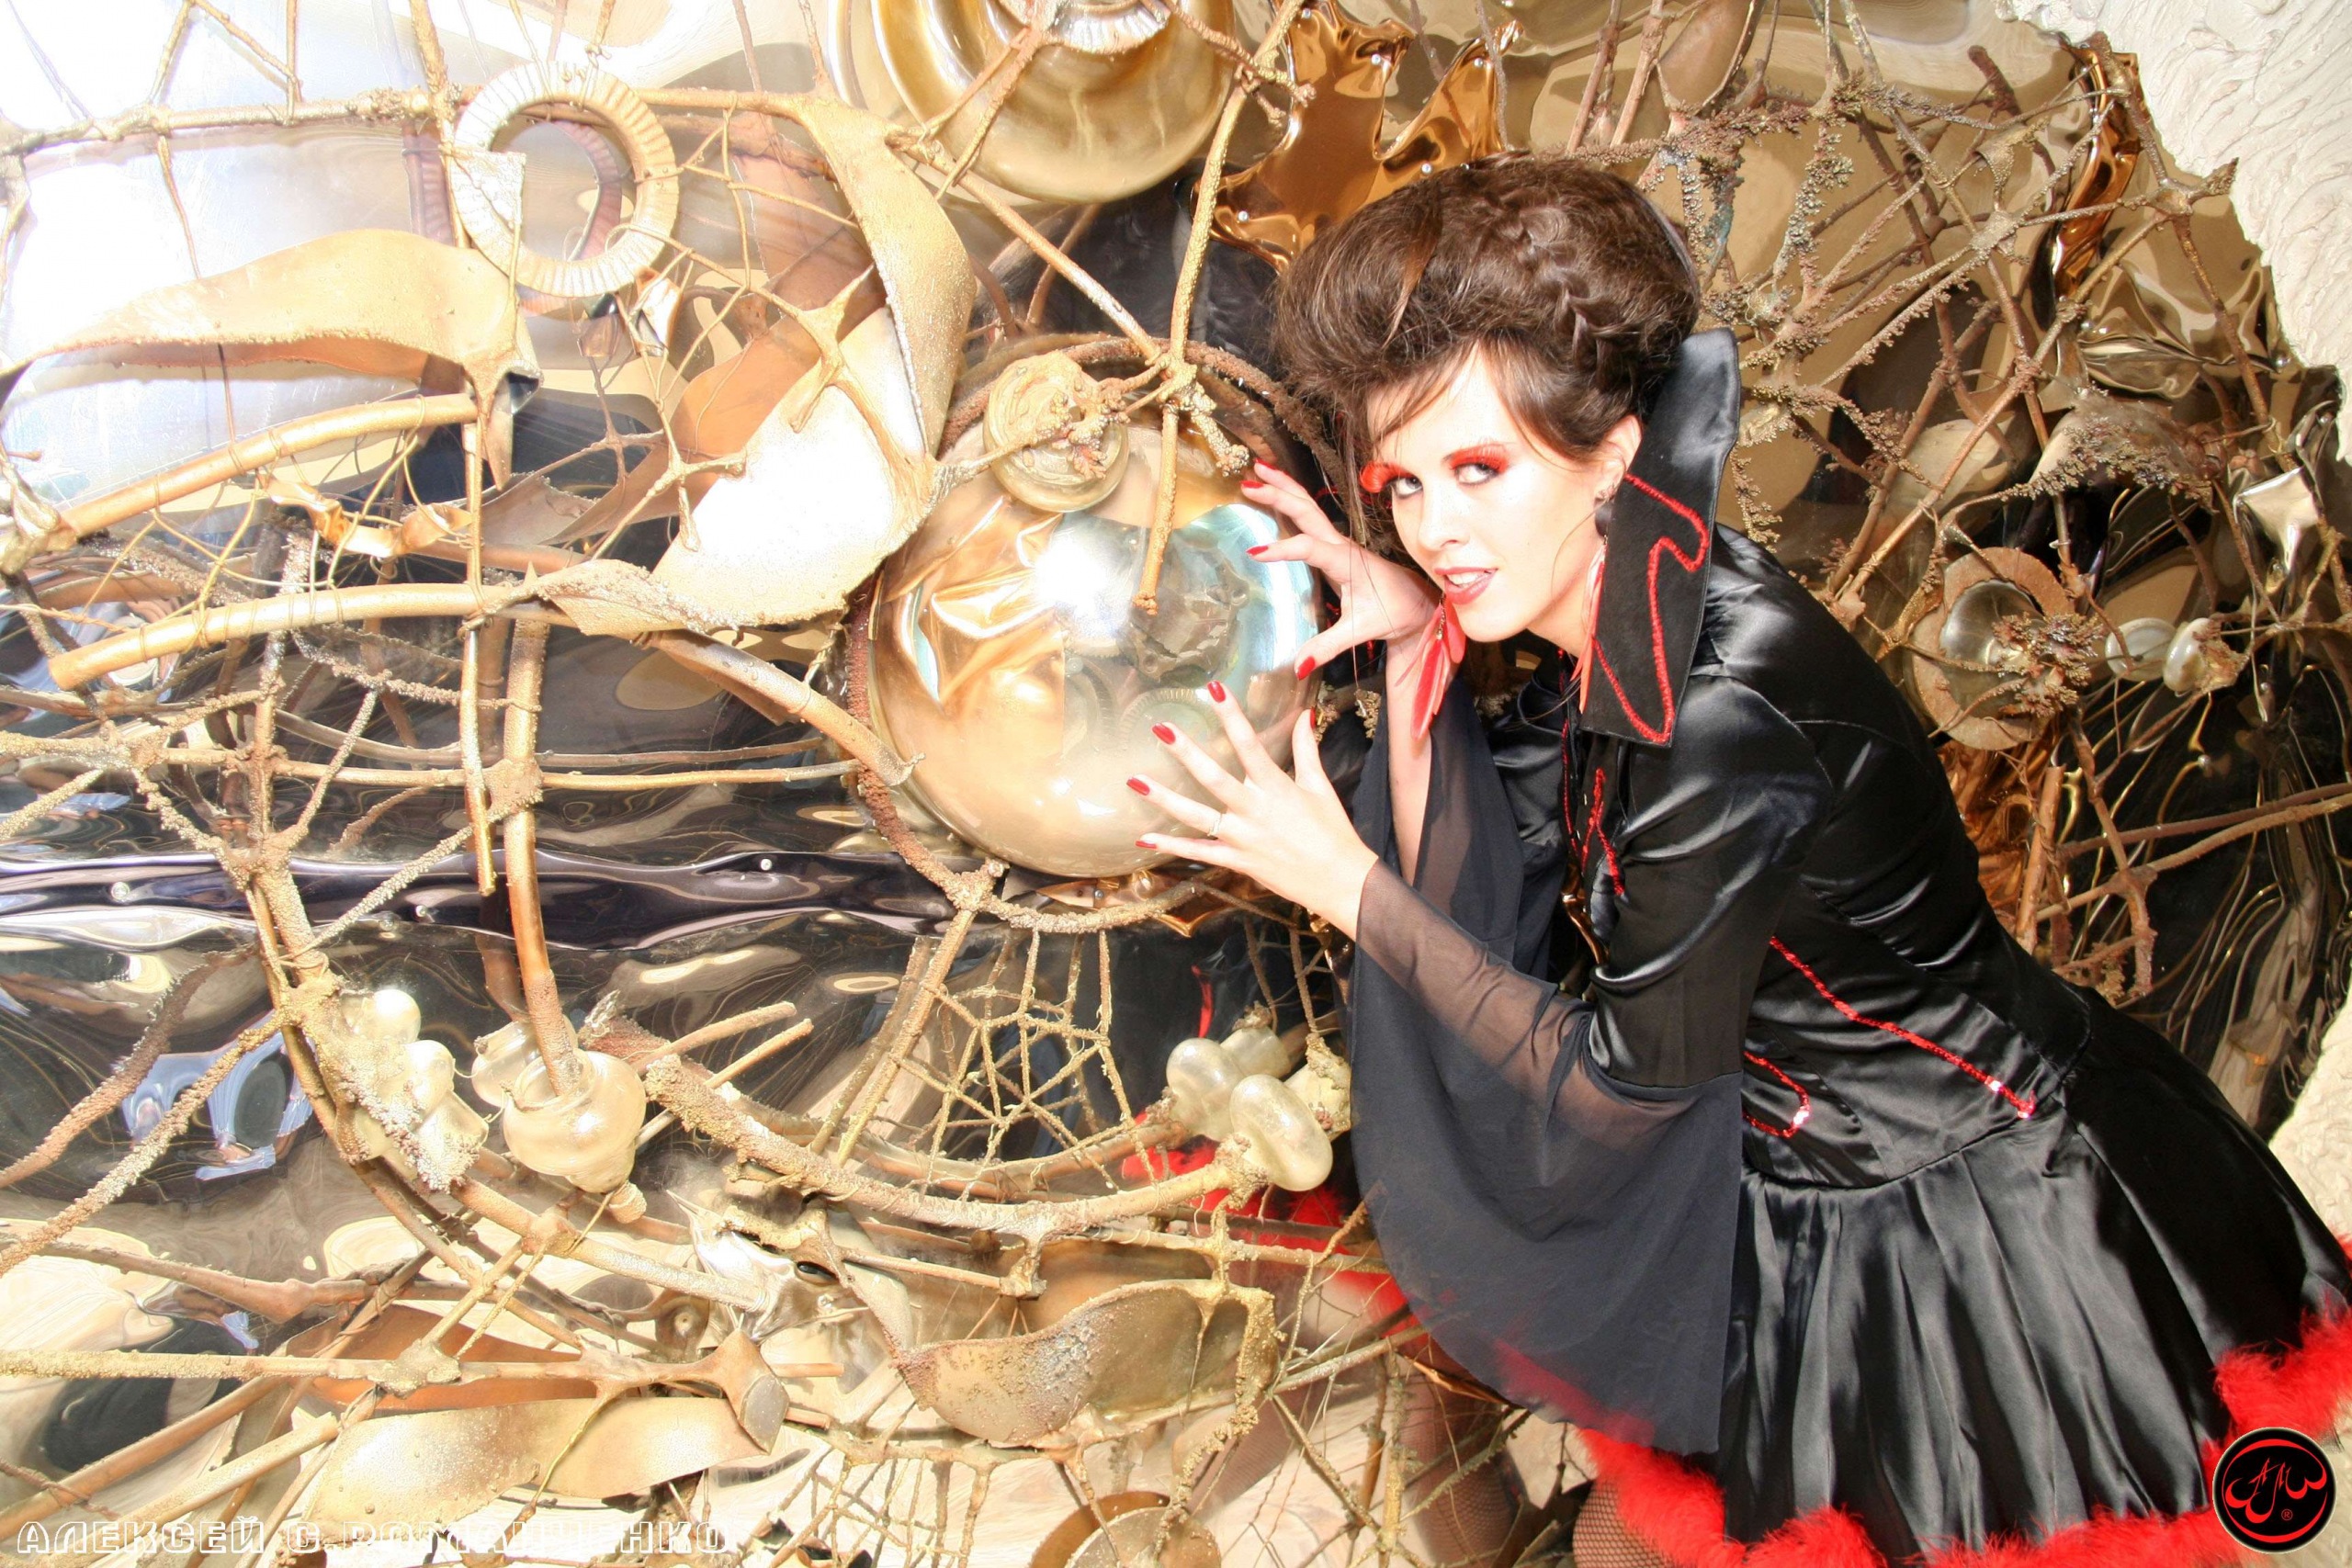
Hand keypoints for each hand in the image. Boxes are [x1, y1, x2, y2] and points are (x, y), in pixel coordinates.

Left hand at [1129, 681, 1378, 937]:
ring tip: (1135, 781)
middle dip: (1186, 752)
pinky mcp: (1237, 861)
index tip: (1213, 689)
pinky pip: (1199, 852)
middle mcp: (1255, 811)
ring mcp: (1243, 838)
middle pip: (1214, 778)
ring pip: (1197, 816)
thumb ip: (1306, 750)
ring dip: (1165, 798)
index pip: (1249, 745)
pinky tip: (1144, 837)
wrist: (1340, 881)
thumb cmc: (1333, 832)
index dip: (1231, 716)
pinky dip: (1172, 846)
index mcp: (1277, 788)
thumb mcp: (1320, 787)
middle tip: (1161, 729)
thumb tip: (1304, 714)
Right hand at [1240, 460, 1438, 678]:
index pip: (1310, 548)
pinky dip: (1291, 498)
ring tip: (1257, 469)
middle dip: (1279, 495)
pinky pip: (1310, 515)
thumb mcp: (1361, 630)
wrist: (1417, 602)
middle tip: (1250, 484)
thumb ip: (1327, 646)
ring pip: (1308, 506)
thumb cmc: (1393, 612)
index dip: (1283, 550)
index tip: (1255, 553)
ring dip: (1284, 487)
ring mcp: (1337, 542)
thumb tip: (1297, 666)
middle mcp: (1341, 546)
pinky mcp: (1334, 546)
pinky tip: (1275, 490)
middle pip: (1307, 512)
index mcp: (1347, 562)